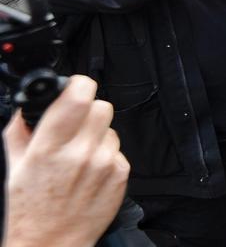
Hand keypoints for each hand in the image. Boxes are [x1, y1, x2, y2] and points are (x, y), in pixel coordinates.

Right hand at [4, 75, 129, 246]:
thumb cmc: (26, 212)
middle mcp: (81, 154)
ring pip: (111, 128)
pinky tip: (90, 171)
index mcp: (49, 149)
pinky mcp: (120, 175)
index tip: (74, 89)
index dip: (78, 86)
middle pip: (101, 106)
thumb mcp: (12, 168)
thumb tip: (26, 108)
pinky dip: (106, 155)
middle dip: (87, 110)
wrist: (47, 245)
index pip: (78, 97)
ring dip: (97, 135)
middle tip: (74, 125)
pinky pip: (119, 150)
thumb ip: (20, 132)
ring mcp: (104, 165)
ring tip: (79, 154)